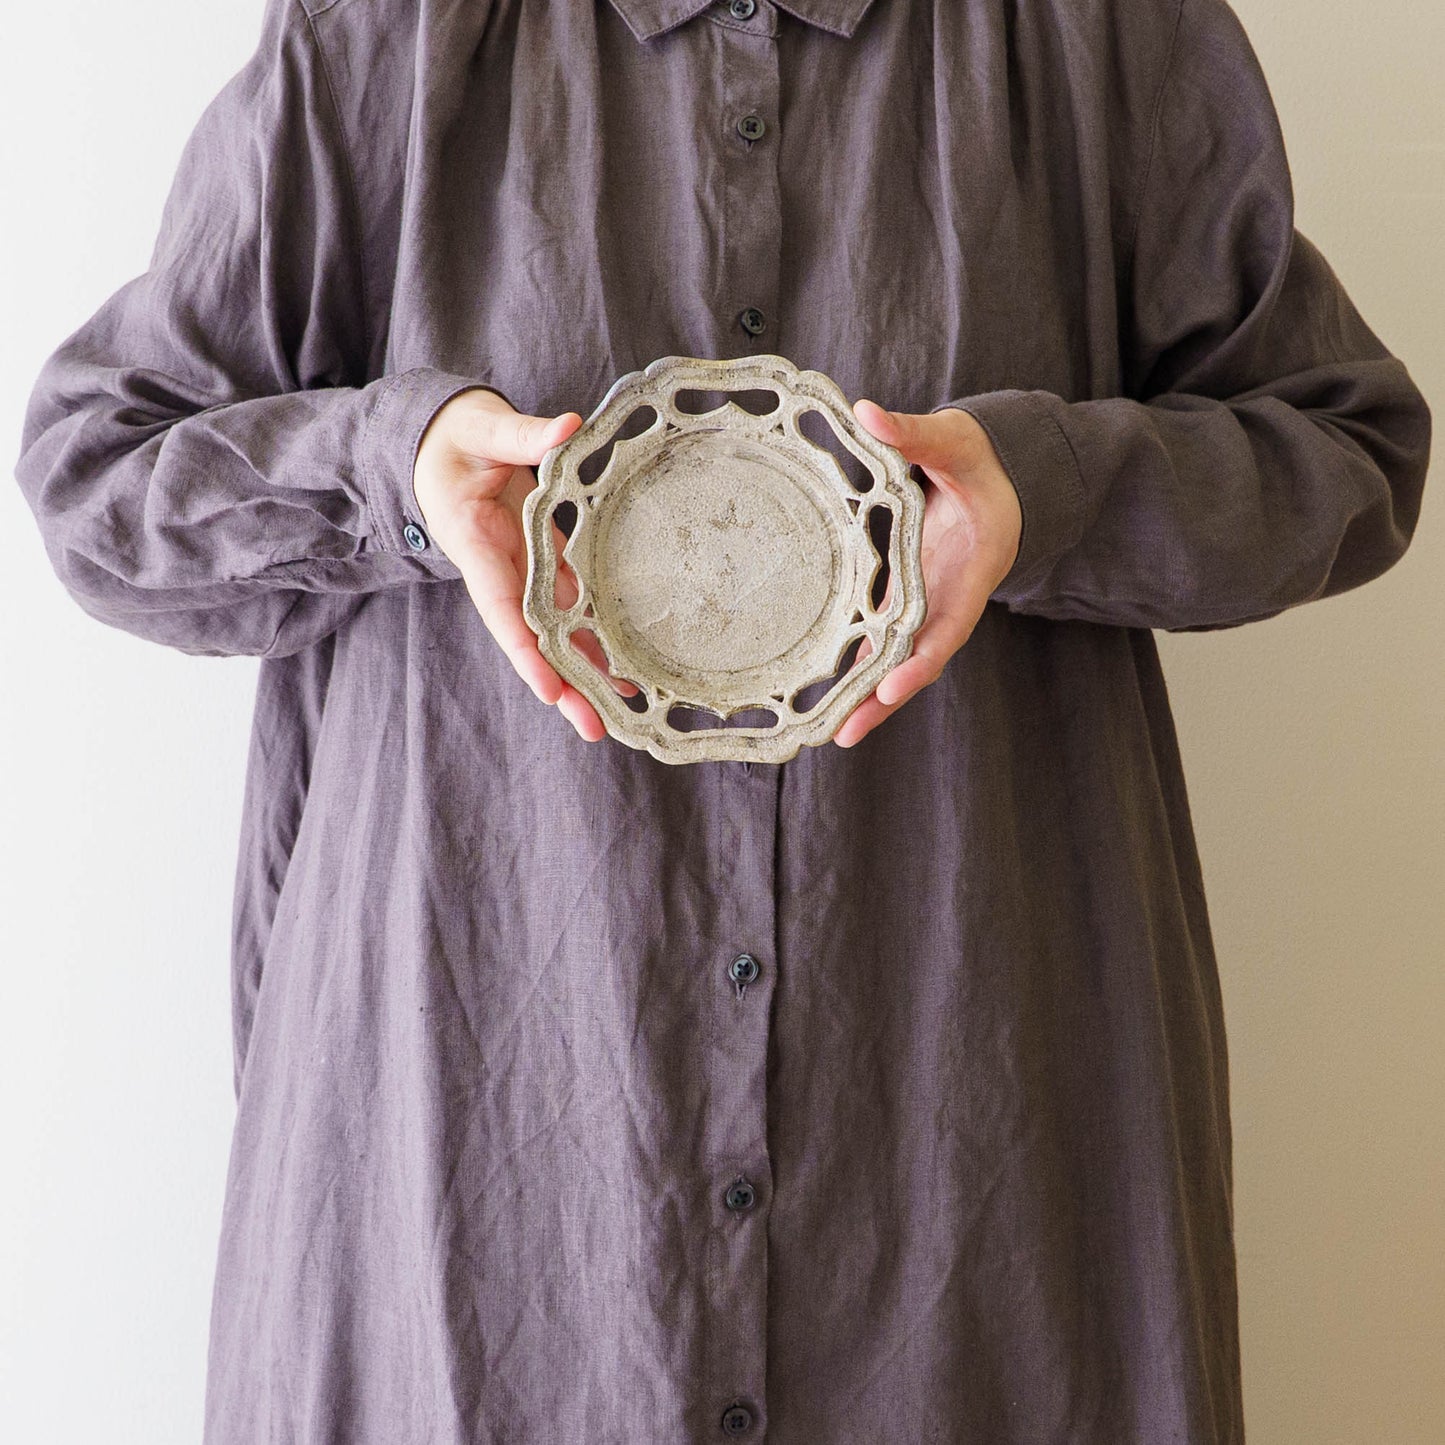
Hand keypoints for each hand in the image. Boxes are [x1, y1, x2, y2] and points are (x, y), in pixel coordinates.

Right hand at [412, 387, 638, 741]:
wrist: (441, 440)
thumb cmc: (456, 434)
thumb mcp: (482, 427)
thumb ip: (522, 434)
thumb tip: (568, 429)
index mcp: (476, 544)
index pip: (501, 608)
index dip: (526, 652)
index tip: (550, 690)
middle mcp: (502, 569)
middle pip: (532, 639)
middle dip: (564, 684)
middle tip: (597, 729)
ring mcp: (525, 570)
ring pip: (555, 631)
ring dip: (585, 672)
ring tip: (622, 711)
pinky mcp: (545, 561)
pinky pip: (571, 608)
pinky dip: (594, 638)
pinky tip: (625, 668)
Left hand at [831, 400, 1021, 747]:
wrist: (991, 475)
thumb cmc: (977, 461)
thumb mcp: (953, 442)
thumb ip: (914, 433)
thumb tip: (867, 412)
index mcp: (968, 571)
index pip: (946, 626)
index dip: (919, 659)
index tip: (890, 685)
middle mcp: (945, 599)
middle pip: (915, 661)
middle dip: (883, 700)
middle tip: (842, 734)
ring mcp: (924, 605)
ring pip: (895, 659)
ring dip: (866, 696)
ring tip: (829, 733)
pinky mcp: (902, 602)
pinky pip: (880, 641)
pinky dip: (858, 668)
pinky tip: (825, 695)